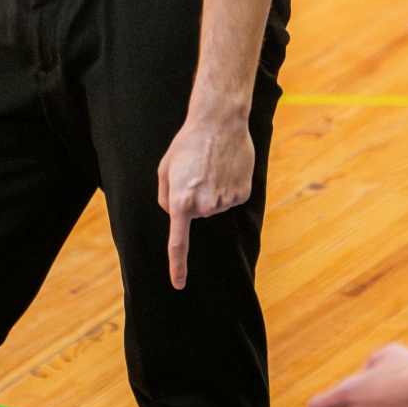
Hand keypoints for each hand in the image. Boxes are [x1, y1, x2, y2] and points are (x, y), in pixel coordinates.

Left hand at [157, 112, 253, 289]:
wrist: (220, 121)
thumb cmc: (188, 143)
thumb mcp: (165, 168)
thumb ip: (166, 197)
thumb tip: (176, 214)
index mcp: (181, 201)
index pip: (178, 243)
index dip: (177, 266)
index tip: (178, 284)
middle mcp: (204, 206)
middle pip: (196, 214)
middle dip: (193, 198)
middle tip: (196, 171)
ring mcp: (225, 201)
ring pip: (215, 206)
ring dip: (211, 190)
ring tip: (211, 165)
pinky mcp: (242, 194)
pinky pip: (231, 198)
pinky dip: (228, 186)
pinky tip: (227, 167)